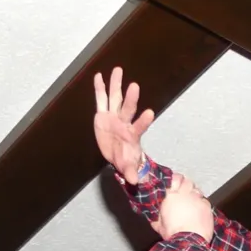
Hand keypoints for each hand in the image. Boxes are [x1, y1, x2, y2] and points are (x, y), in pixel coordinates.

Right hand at [93, 67, 153, 182]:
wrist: (116, 153)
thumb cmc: (125, 158)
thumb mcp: (127, 167)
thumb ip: (130, 171)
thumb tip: (134, 181)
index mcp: (131, 134)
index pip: (139, 126)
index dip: (144, 120)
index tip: (151, 112)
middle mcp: (123, 122)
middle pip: (127, 109)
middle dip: (131, 98)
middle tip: (135, 86)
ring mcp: (113, 117)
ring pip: (115, 99)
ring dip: (116, 85)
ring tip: (118, 70)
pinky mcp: (103, 115)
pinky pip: (101, 100)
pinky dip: (100, 88)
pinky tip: (99, 76)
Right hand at [153, 174, 212, 243]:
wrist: (188, 240)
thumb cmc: (173, 233)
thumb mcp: (160, 225)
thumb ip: (158, 218)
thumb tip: (154, 219)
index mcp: (171, 196)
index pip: (175, 178)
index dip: (177, 179)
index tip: (176, 181)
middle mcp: (185, 194)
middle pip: (188, 182)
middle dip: (187, 185)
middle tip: (185, 191)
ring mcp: (197, 199)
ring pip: (197, 190)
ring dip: (195, 193)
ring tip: (193, 200)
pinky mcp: (207, 206)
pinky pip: (205, 200)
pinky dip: (202, 203)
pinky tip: (200, 209)